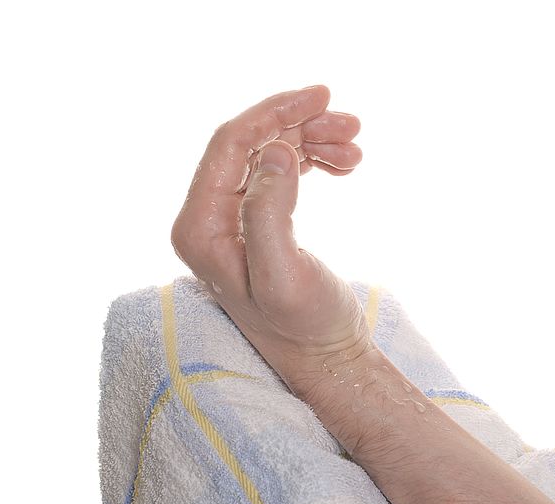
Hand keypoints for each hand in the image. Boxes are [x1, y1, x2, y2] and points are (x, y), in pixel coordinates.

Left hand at [170, 85, 369, 394]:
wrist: (326, 359)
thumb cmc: (305, 329)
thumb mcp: (284, 275)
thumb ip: (270, 213)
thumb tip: (275, 152)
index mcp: (199, 229)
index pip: (230, 145)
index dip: (275, 112)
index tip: (323, 94)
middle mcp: (206, 221)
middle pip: (249, 145)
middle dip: (300, 126)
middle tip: (351, 124)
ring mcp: (229, 223)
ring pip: (268, 156)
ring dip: (312, 143)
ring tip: (354, 149)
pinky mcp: (255, 227)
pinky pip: (279, 175)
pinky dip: (312, 161)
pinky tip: (343, 165)